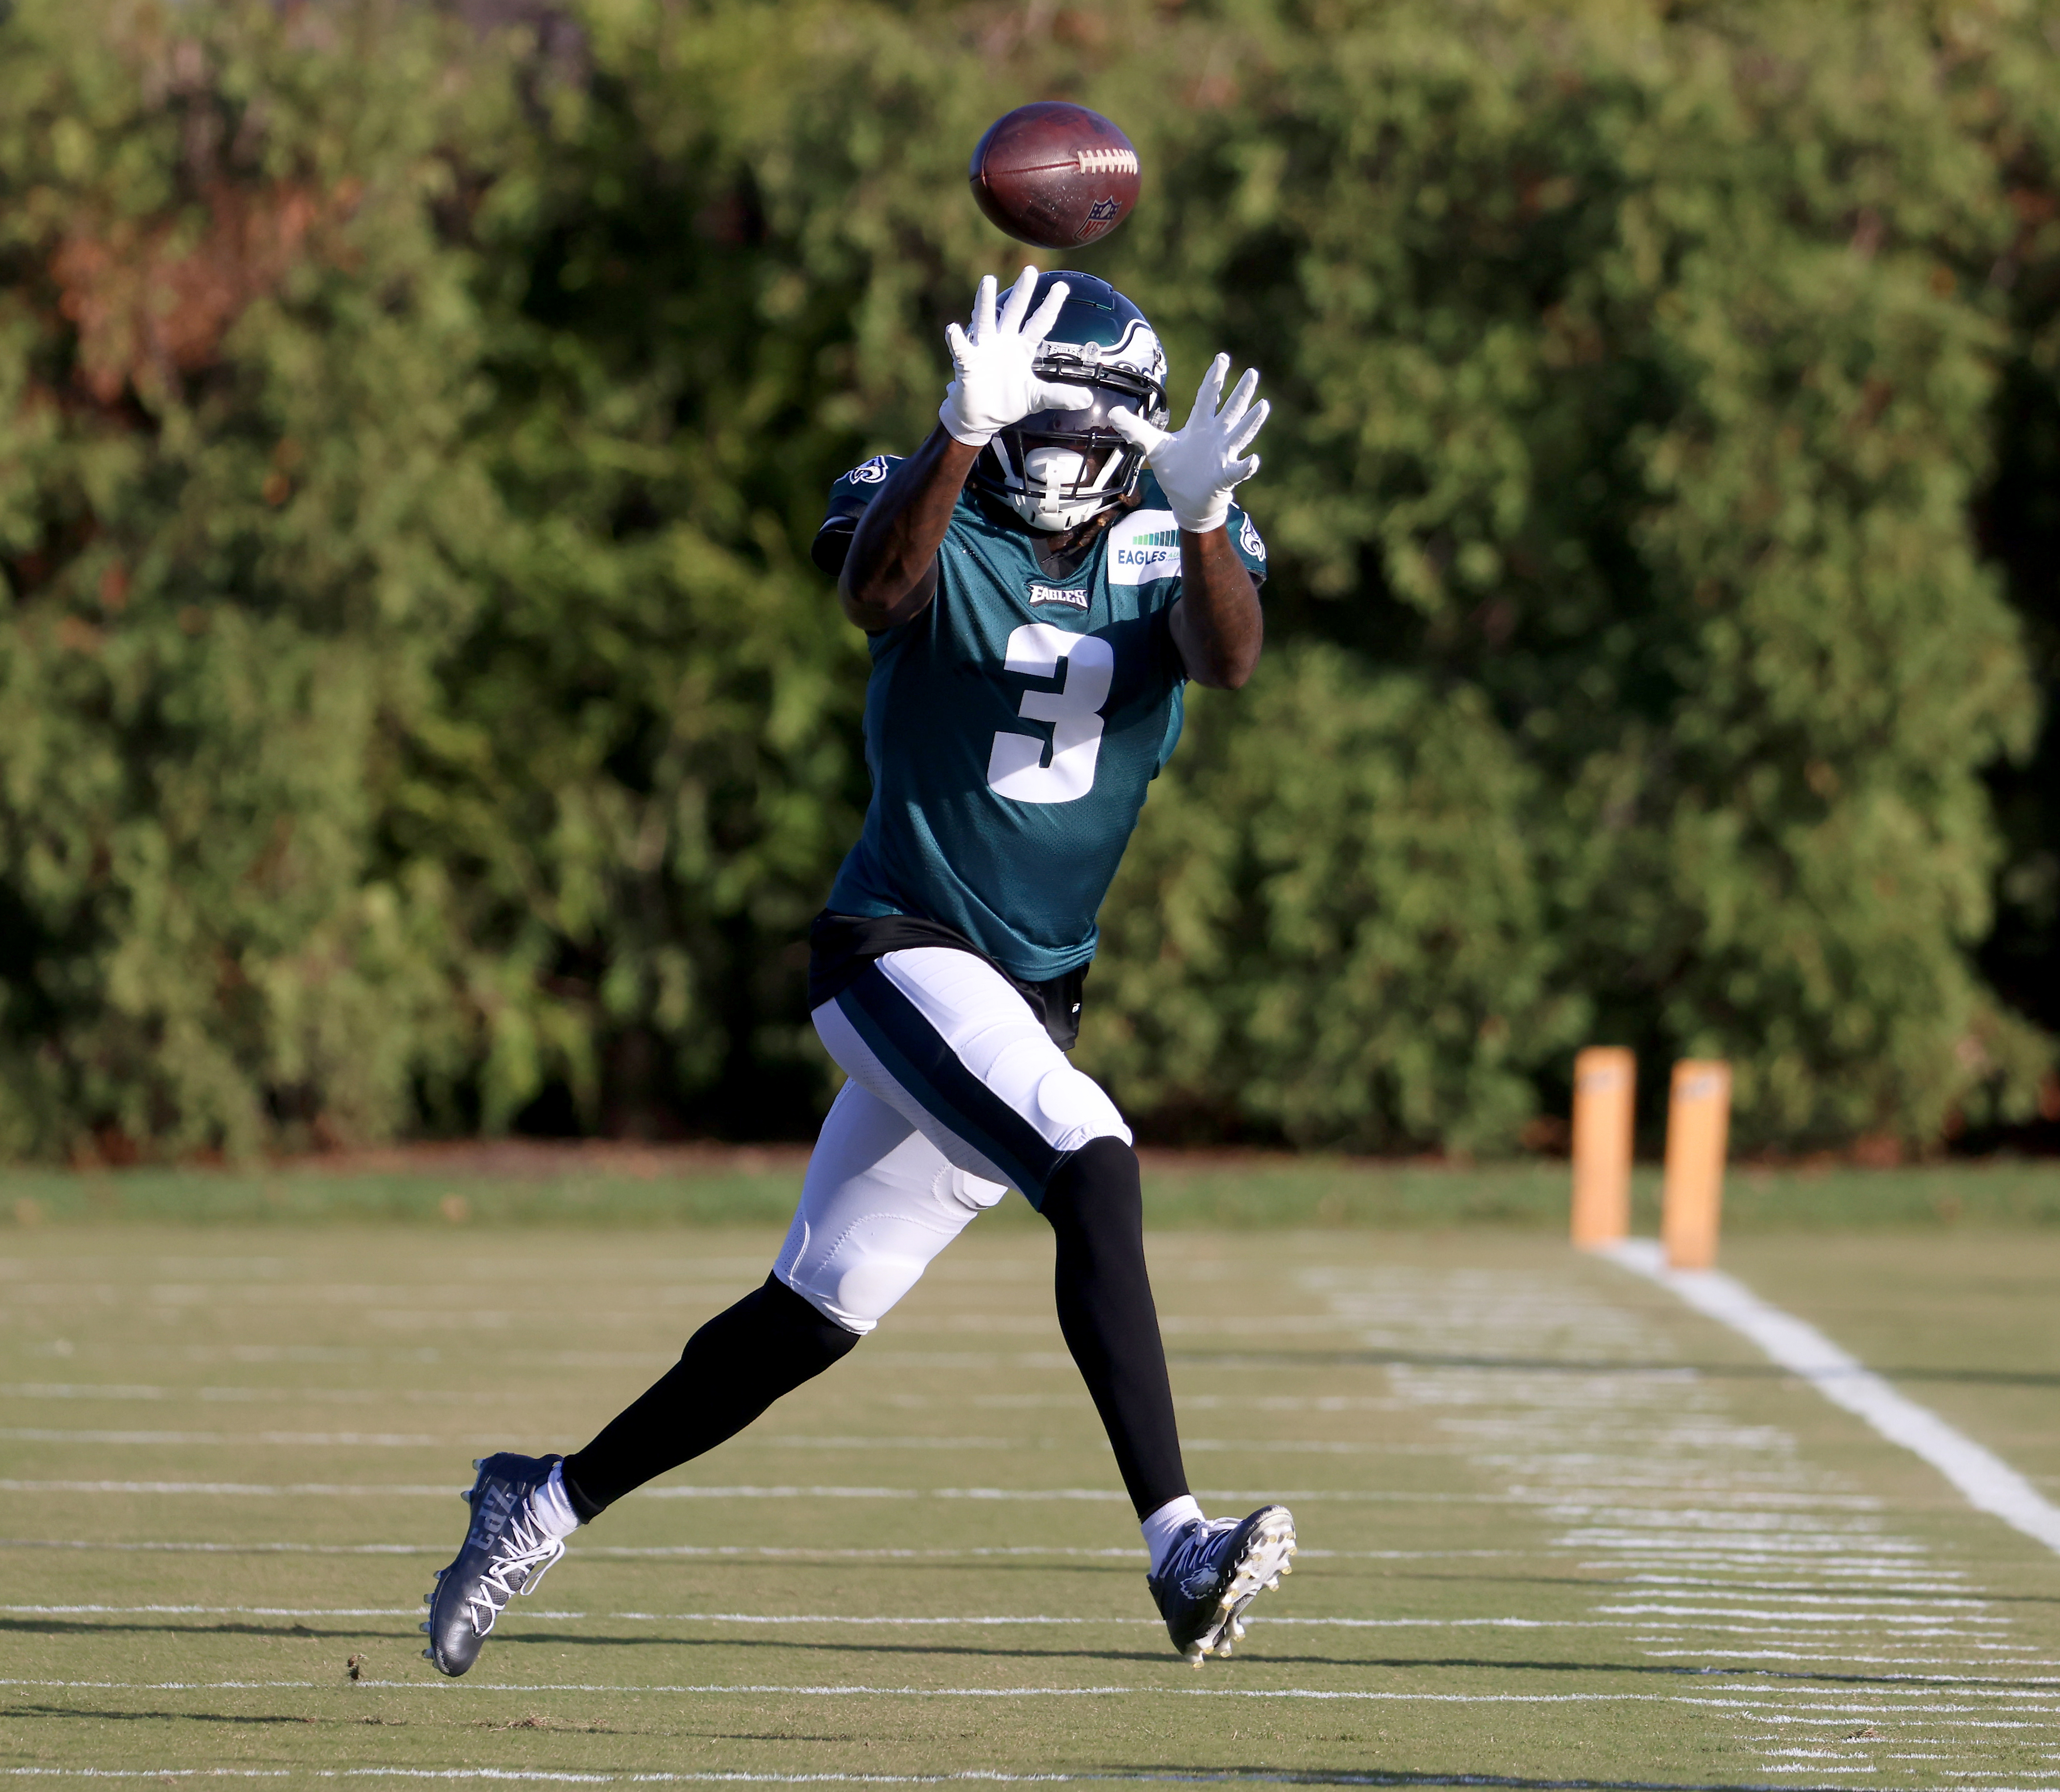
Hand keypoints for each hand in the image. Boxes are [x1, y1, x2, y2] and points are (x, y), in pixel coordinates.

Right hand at [938, 266, 1091, 446]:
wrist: (982, 417)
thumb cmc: (1008, 402)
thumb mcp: (1037, 398)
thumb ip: (1059, 395)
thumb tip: (1087, 398)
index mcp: (1022, 347)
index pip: (1039, 322)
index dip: (1050, 306)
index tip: (1062, 287)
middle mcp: (1004, 341)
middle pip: (1014, 311)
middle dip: (1022, 292)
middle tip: (1030, 271)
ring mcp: (984, 348)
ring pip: (986, 320)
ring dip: (986, 301)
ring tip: (988, 281)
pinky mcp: (968, 361)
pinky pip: (962, 348)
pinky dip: (957, 340)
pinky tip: (954, 330)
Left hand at [1109, 354, 1267, 533]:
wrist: (1187, 502)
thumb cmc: (1176, 472)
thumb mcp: (1153, 447)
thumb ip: (1135, 429)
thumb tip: (1112, 413)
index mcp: (1200, 426)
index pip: (1208, 397)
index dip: (1215, 378)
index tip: (1223, 357)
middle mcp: (1215, 436)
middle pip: (1230, 410)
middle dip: (1241, 392)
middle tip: (1252, 373)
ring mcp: (1224, 454)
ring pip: (1240, 434)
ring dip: (1252, 421)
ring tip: (1263, 405)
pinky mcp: (1225, 475)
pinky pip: (1238, 469)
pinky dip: (1246, 466)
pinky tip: (1254, 460)